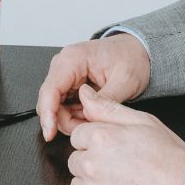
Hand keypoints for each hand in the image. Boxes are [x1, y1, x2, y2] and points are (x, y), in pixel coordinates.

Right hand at [36, 31, 150, 140]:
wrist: (136, 51)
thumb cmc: (131, 58)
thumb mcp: (125, 81)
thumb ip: (105, 99)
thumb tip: (89, 115)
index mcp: (73, 59)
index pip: (50, 90)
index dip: (47, 114)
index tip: (50, 133)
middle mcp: (64, 65)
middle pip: (49, 101)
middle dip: (63, 121)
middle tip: (86, 131)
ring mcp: (65, 74)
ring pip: (54, 106)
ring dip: (70, 119)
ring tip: (94, 122)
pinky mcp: (69, 83)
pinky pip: (64, 105)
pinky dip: (75, 115)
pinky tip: (91, 117)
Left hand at [66, 85, 184, 184]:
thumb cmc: (170, 159)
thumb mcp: (143, 122)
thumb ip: (108, 108)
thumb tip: (85, 94)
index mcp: (100, 138)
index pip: (78, 136)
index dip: (96, 141)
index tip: (115, 148)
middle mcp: (91, 165)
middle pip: (75, 160)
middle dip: (93, 161)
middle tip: (121, 167)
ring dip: (92, 184)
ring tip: (121, 184)